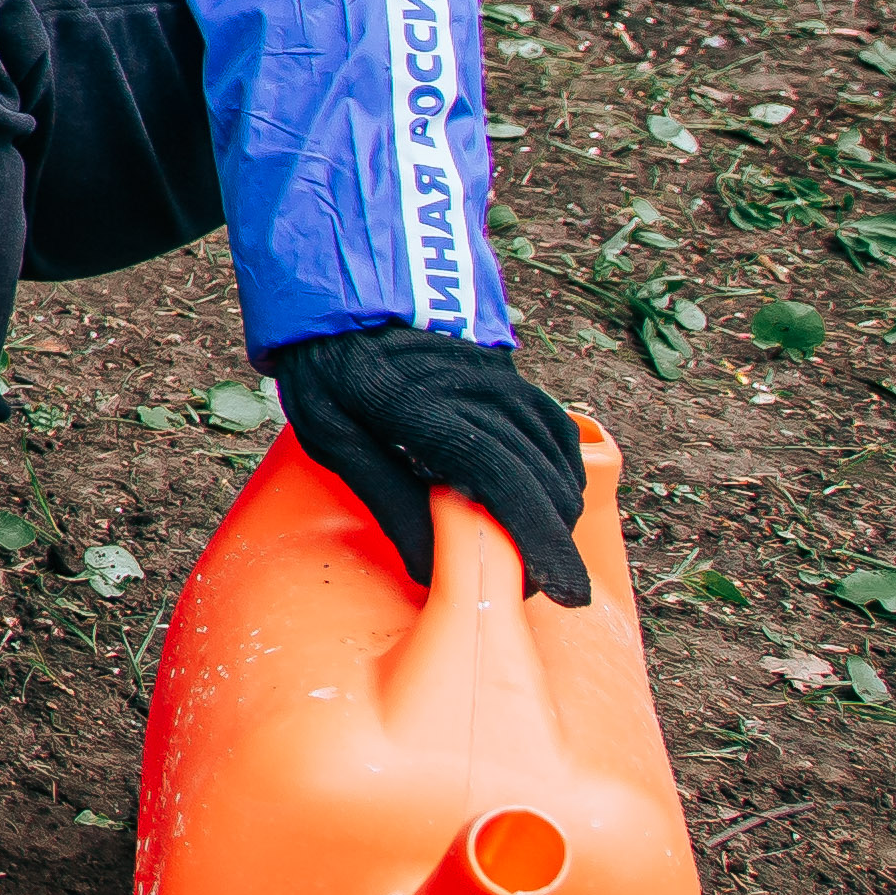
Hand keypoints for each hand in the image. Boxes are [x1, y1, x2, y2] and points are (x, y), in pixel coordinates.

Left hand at [271, 326, 591, 605]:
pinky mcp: (519, 382)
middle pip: (544, 485)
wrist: (350, 301)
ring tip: (519, 548)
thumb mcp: (334, 434)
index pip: (506, 481)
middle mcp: (483, 393)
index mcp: (428, 407)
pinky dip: (557, 480)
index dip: (540, 542)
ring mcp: (508, 383)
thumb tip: (434, 571)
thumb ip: (388, 500)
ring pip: (558, 468)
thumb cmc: (332, 369)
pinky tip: (535, 503)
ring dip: (551, 516)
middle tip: (518, 583)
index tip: (563, 593)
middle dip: (546, 546)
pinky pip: (558, 442)